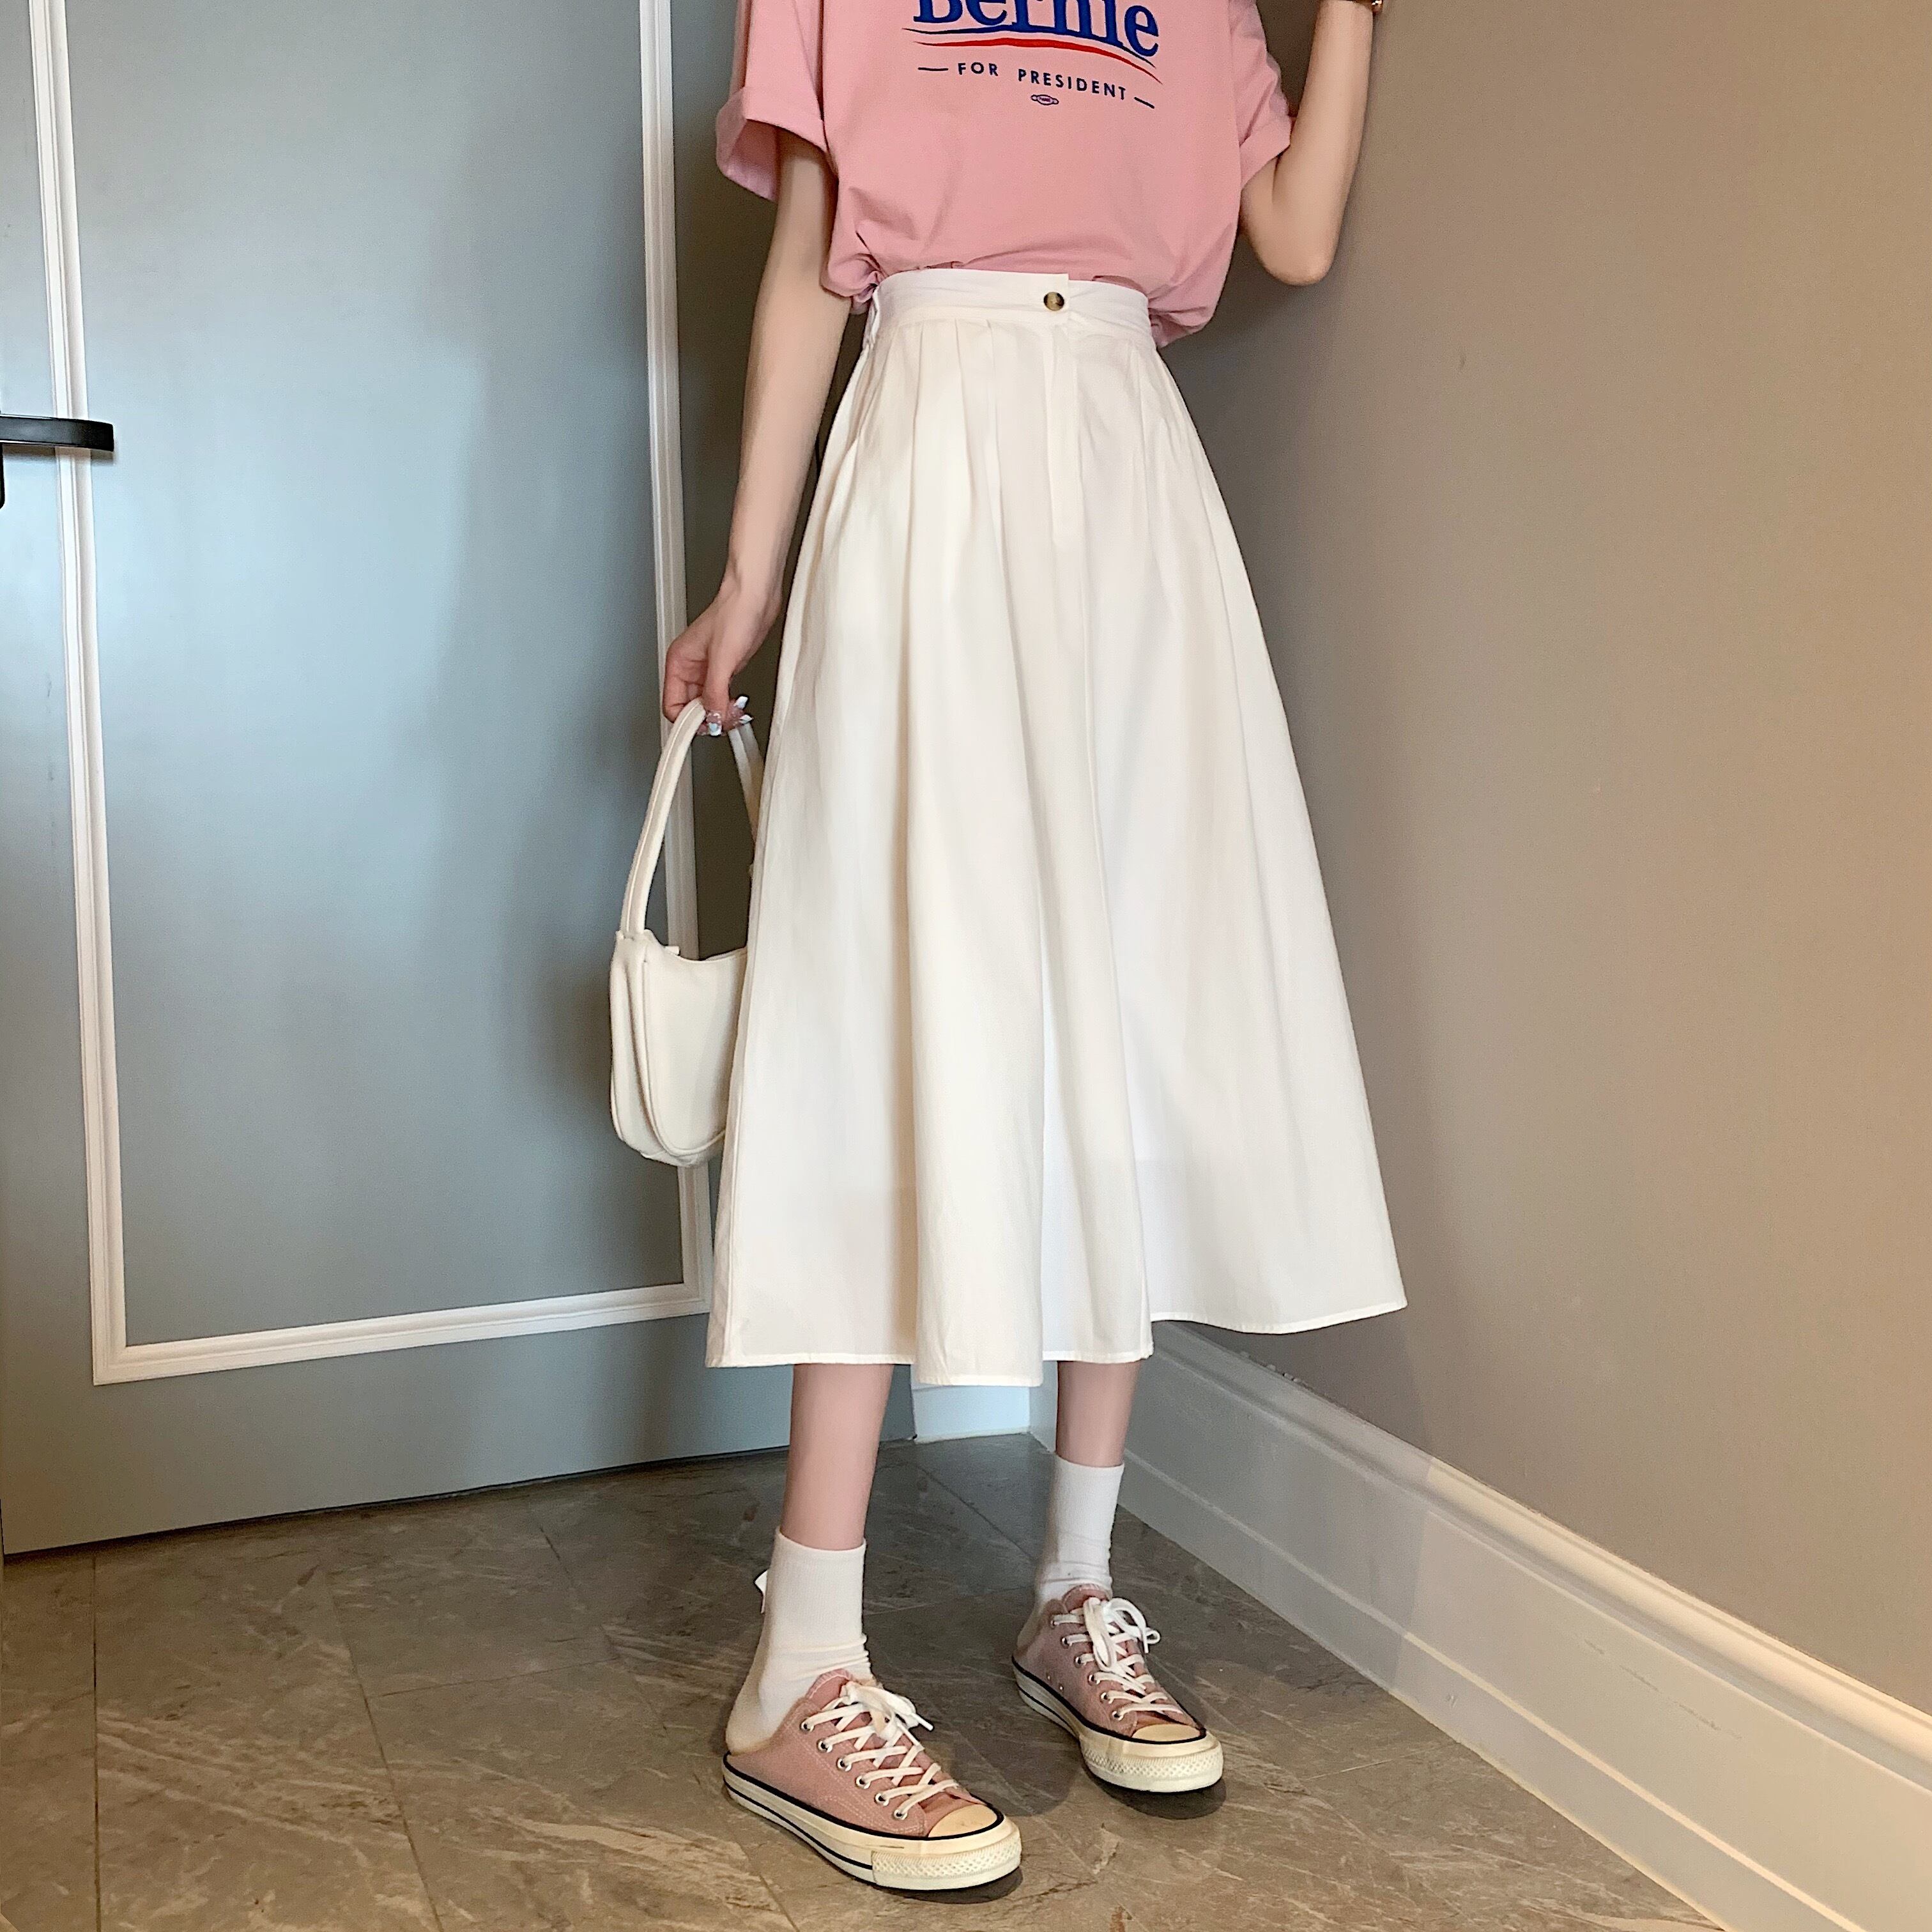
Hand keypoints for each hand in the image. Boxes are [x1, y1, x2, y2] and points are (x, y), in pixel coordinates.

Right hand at [661, 581, 776, 726]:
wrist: (756, 596)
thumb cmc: (735, 612)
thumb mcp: (723, 659)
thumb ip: (715, 692)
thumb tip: (712, 718)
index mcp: (679, 662)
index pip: (672, 705)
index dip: (687, 720)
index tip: (704, 726)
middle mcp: (690, 667)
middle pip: (690, 708)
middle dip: (708, 718)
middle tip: (724, 719)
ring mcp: (708, 669)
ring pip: (707, 704)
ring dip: (720, 713)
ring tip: (734, 712)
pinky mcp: (726, 668)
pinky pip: (722, 696)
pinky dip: (729, 705)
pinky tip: (738, 705)